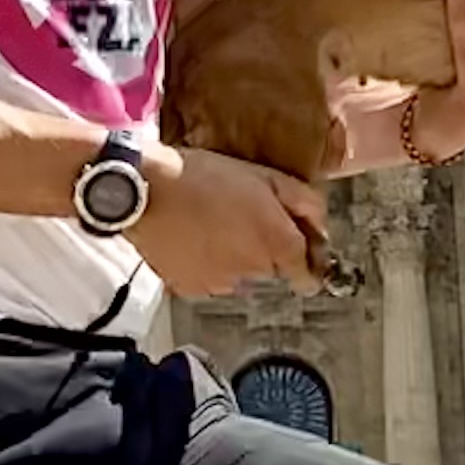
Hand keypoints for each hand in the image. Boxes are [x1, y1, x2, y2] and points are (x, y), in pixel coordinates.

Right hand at [137, 143, 327, 298]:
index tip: (297, 250)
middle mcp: (253, 271)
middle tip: (239, 216)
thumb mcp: (264, 175)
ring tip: (209, 223)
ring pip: (238, 275)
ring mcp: (221, 284)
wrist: (144, 190)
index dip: (306, 263)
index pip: (309, 276)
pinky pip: (209, 279)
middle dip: (262, 248)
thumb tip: (320, 224)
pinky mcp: (192, 289)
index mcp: (276, 243)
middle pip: (270, 269)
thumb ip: (303, 202)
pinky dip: (204, 264)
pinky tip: (191, 237)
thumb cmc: (202, 176)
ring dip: (232, 256)